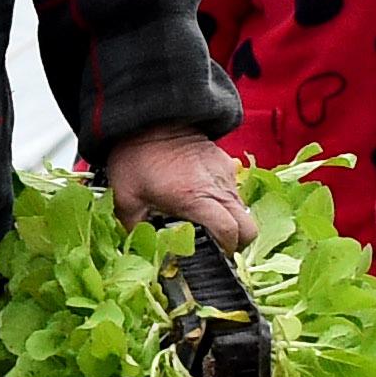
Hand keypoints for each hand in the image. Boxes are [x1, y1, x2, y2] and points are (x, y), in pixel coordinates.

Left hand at [105, 128, 253, 250]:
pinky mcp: (226, 164)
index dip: (224, 251)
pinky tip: (202, 202)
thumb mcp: (126, 197)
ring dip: (230, 223)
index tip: (212, 258)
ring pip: (243, 211)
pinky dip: (224, 203)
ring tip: (205, 225)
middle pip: (249, 229)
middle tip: (215, 248)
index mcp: (196, 197)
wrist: (150, 118)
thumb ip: (133, 228)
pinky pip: (234, 193)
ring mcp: (225, 175)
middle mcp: (218, 188)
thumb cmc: (137, 156)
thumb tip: (139, 252)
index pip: (229, 232)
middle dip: (237, 243)